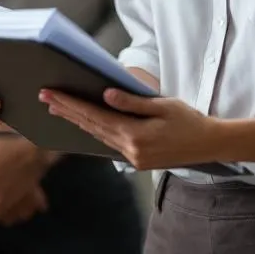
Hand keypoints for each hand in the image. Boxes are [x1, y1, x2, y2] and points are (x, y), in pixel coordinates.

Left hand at [40, 87, 218, 170]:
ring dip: (77, 121)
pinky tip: (84, 123)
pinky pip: (109, 143)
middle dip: (67, 111)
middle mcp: (130, 149)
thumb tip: (106, 95)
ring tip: (57, 109)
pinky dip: (94, 131)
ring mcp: (133, 158)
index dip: (71, 104)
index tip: (52, 94)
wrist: (209, 145)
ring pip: (97, 136)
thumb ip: (133, 102)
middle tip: (45, 97)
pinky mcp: (138, 160)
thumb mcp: (164, 106)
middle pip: (91, 126)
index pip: (95, 116)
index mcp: (136, 135)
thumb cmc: (189, 121)